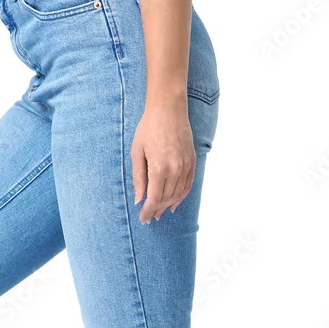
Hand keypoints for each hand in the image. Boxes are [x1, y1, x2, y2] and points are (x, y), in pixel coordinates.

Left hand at [132, 101, 195, 223]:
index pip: (154, 198)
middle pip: (167, 199)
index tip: (143, 218)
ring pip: (178, 194)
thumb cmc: (148, 128)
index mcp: (159, 167)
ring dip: (169, 206)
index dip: (148, 211)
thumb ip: (138, 178)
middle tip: (149, 217)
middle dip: (157, 210)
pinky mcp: (192, 161)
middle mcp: (175, 169)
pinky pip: (188, 185)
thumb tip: (138, 199)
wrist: (168, 109)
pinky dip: (181, 196)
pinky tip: (174, 203)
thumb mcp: (137, 153)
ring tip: (160, 213)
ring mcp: (186, 165)